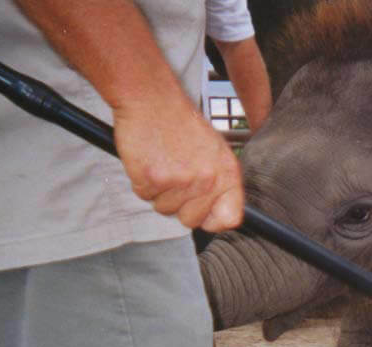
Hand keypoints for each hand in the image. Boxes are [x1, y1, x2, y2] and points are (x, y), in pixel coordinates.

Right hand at [112, 95, 243, 231]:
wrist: (153, 100)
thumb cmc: (182, 124)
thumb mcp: (216, 151)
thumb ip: (221, 183)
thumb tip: (223, 215)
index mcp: (227, 174)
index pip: (230, 219)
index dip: (213, 221)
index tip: (203, 214)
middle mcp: (207, 180)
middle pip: (191, 220)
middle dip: (179, 205)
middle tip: (175, 178)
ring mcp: (180, 181)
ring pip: (165, 210)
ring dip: (159, 193)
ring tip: (162, 164)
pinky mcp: (152, 178)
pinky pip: (144, 196)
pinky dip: (142, 182)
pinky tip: (149, 161)